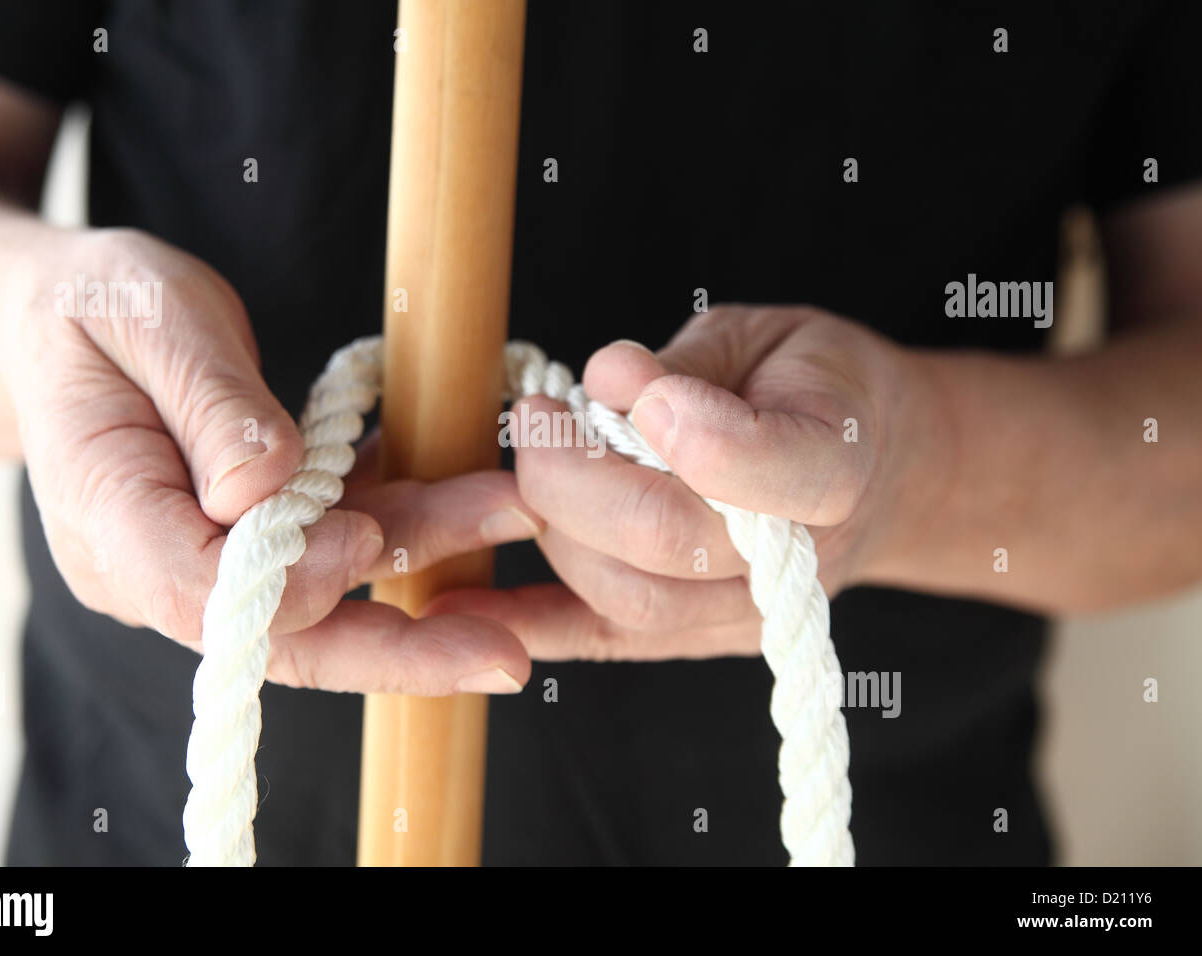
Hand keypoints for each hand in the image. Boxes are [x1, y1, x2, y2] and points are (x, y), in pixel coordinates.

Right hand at [0, 227, 536, 693]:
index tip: (363, 538)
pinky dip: (408, 533)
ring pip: (328, 603)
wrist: (67, 322)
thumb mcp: (146, 317)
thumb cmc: (96, 308)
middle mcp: (155, 568)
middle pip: (283, 639)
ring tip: (516, 527)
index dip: (292, 580)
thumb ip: (209, 403)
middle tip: (504, 655)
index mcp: (107, 517)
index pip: (202, 593)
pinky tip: (479, 508)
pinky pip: (335, 555)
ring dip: (426, 574)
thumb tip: (263, 487)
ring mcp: (207, 566)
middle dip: (398, 650)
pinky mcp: (252, 546)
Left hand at [425, 305, 940, 660]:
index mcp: (836, 465)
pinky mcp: (692, 636)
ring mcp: (744, 614)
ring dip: (552, 523)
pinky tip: (461, 600)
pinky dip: (527, 621)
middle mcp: (797, 563)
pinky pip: (600, 638)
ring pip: (624, 594)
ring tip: (537, 458)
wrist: (868, 468)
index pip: (771, 472)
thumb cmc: (808, 386)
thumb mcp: (765, 337)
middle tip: (538, 413)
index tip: (632, 379)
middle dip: (573, 472)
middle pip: (668, 538)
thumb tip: (602, 380)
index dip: (688, 428)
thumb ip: (689, 362)